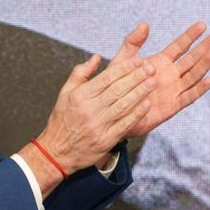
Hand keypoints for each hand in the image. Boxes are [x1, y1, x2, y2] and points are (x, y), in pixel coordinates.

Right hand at [35, 50, 154, 172]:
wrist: (57, 152)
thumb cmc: (62, 120)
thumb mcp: (65, 93)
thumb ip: (80, 73)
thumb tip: (96, 57)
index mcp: (80, 96)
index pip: (106, 78)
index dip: (124, 68)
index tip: (138, 61)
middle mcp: (89, 110)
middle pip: (117, 90)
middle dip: (136, 78)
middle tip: (151, 69)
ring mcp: (98, 126)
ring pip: (123, 106)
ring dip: (140, 93)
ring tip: (152, 83)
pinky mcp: (106, 140)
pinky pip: (125, 125)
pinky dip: (137, 114)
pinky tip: (147, 104)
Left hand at [112, 21, 209, 136]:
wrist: (114, 112)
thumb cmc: (116, 86)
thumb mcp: (122, 61)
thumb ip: (132, 42)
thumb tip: (145, 24)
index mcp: (161, 62)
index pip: (180, 46)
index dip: (190, 36)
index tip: (202, 25)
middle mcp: (171, 75)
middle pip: (192, 59)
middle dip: (204, 47)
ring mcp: (173, 90)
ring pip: (193, 75)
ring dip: (204, 65)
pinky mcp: (173, 106)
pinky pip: (189, 97)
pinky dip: (199, 89)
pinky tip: (209, 80)